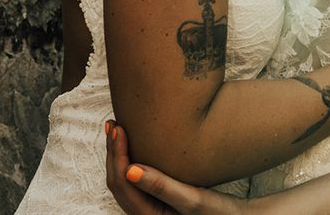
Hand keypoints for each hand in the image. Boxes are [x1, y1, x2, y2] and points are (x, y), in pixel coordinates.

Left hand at [105, 121, 249, 213]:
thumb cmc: (216, 211)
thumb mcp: (192, 198)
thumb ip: (161, 186)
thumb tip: (130, 170)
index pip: (123, 182)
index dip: (118, 154)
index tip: (119, 128)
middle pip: (117, 182)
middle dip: (113, 152)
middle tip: (113, 124)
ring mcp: (148, 208)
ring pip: (123, 180)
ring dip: (118, 155)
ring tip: (117, 130)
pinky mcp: (155, 201)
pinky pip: (132, 180)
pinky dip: (128, 160)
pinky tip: (133, 145)